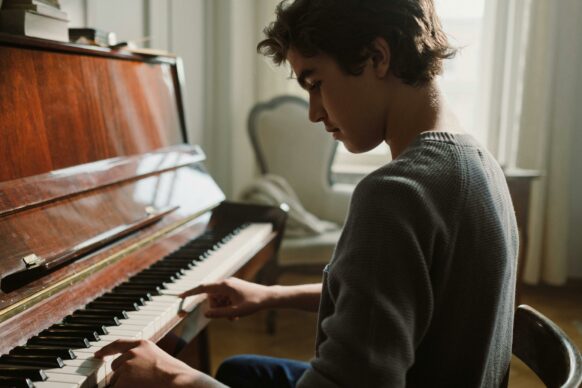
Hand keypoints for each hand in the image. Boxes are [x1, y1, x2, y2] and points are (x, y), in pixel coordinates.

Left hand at [95, 339, 224, 387]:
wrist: (178, 381)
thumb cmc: (174, 374)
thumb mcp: (158, 358)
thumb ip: (143, 358)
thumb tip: (125, 367)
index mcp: (142, 344)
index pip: (118, 343)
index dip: (106, 349)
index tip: (97, 354)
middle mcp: (132, 352)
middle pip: (116, 366)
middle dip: (122, 375)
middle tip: (139, 381)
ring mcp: (126, 366)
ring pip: (116, 380)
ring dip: (124, 385)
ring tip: (144, 384)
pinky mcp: (123, 381)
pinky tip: (139, 387)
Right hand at [179, 277, 272, 318]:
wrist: (268, 297)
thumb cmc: (253, 303)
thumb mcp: (235, 312)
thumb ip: (219, 313)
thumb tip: (205, 313)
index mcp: (224, 285)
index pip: (203, 288)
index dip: (190, 292)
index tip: (179, 296)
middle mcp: (226, 282)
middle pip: (211, 297)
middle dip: (215, 308)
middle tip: (227, 316)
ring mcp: (230, 285)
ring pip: (218, 299)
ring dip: (222, 309)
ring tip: (234, 316)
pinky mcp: (234, 288)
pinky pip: (224, 298)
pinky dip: (227, 306)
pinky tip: (236, 313)